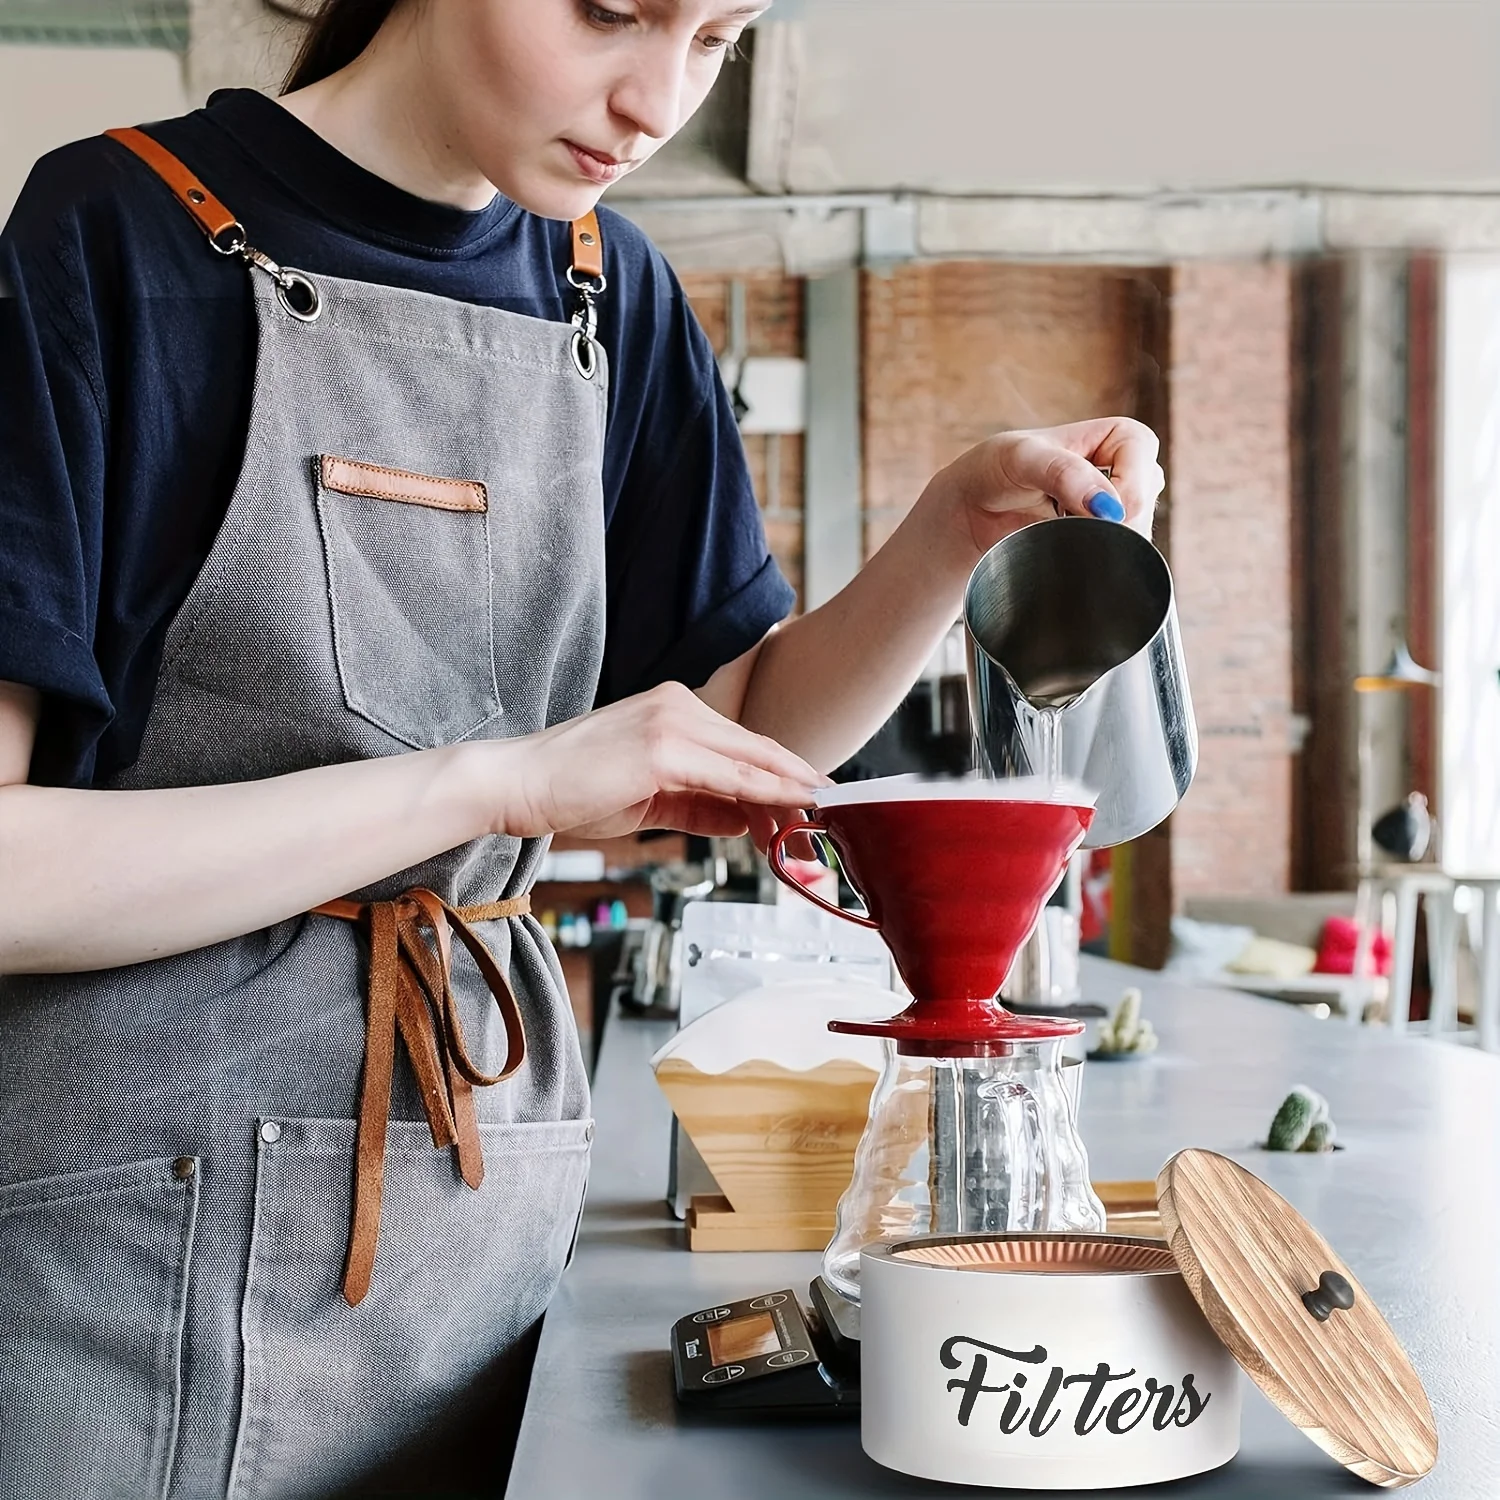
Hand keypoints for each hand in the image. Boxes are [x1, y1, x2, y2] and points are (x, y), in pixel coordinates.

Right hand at [485, 682, 827, 846]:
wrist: (519, 785)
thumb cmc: (571, 791)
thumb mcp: (649, 799)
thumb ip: (700, 805)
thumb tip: (745, 819)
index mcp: (673, 709)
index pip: (742, 745)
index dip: (783, 774)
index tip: (815, 798)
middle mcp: (679, 706)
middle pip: (757, 749)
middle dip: (798, 783)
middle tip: (835, 811)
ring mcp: (672, 722)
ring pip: (752, 761)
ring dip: (790, 792)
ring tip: (821, 819)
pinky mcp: (664, 748)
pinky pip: (731, 776)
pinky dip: (768, 793)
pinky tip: (793, 807)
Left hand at [933, 417, 1163, 556]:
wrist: (972, 511)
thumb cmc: (996, 469)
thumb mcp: (1023, 458)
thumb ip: (1064, 473)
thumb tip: (1109, 507)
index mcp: (1115, 435)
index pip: (1142, 452)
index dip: (1127, 482)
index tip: (1099, 510)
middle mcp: (1124, 471)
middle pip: (1143, 497)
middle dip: (1116, 518)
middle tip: (1074, 527)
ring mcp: (1117, 510)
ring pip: (1137, 531)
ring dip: (1106, 541)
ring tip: (1060, 534)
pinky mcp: (1103, 541)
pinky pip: (1120, 555)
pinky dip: (1100, 559)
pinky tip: (1072, 553)